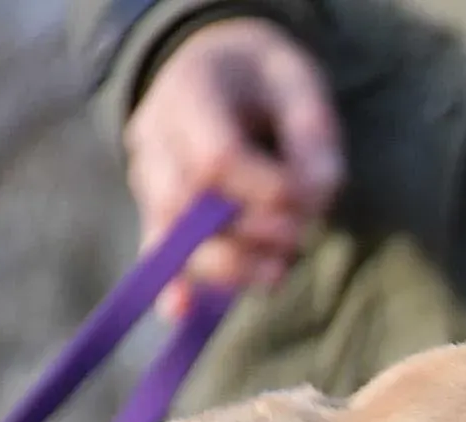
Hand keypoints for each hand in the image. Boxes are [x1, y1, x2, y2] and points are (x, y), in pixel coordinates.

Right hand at [123, 18, 344, 318]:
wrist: (212, 63)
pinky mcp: (155, 205)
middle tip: (296, 238)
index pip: (218, 159)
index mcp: (191, 92)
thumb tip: (316, 197)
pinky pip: (155, 248)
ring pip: (171, 235)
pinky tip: (181, 314)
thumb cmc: (262, 75)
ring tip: (276, 272)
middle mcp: (157, 136)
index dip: (267, 193)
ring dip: (228, 266)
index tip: (307, 202)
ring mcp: (149, 173)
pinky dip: (172, 284)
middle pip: (186, 205)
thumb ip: (313, 135)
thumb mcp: (299, 83)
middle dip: (248, 236)